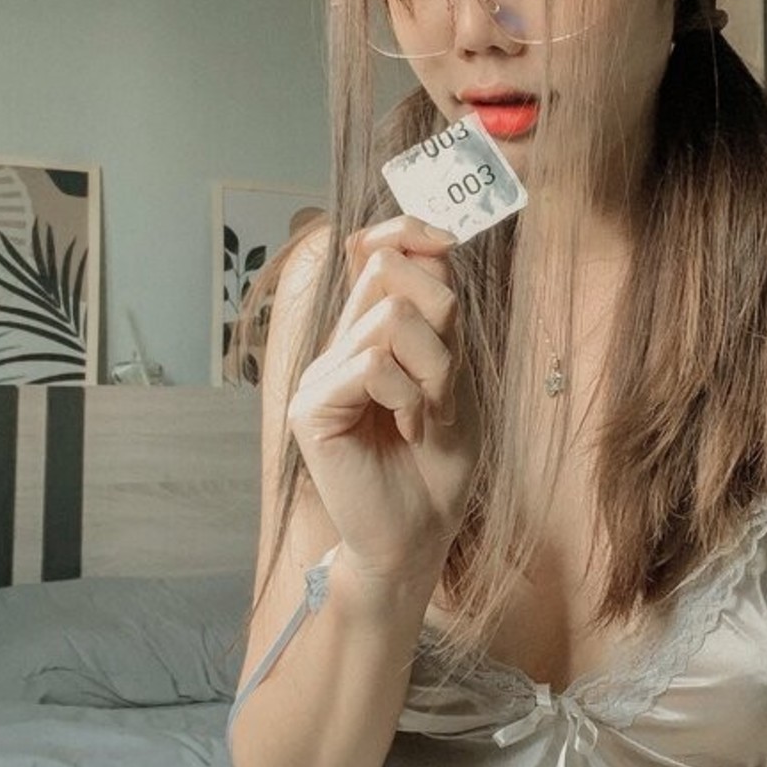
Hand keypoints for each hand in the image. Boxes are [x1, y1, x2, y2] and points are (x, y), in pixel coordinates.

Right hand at [286, 215, 480, 588]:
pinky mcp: (310, 406)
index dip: (411, 231)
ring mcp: (320, 374)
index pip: (381, 251)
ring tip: (428, 415)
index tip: (446, 240)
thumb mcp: (456, 379)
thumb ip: (440, 320)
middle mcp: (340, 345)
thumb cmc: (438, 465)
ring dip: (433, 369)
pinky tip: (407, 429)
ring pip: (389, 319)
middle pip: (391, 273)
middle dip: (442, 322)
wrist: (418, 535)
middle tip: (446, 384)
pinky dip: (407, 397)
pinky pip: (371, 366)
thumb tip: (432, 243)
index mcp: (371, 334)